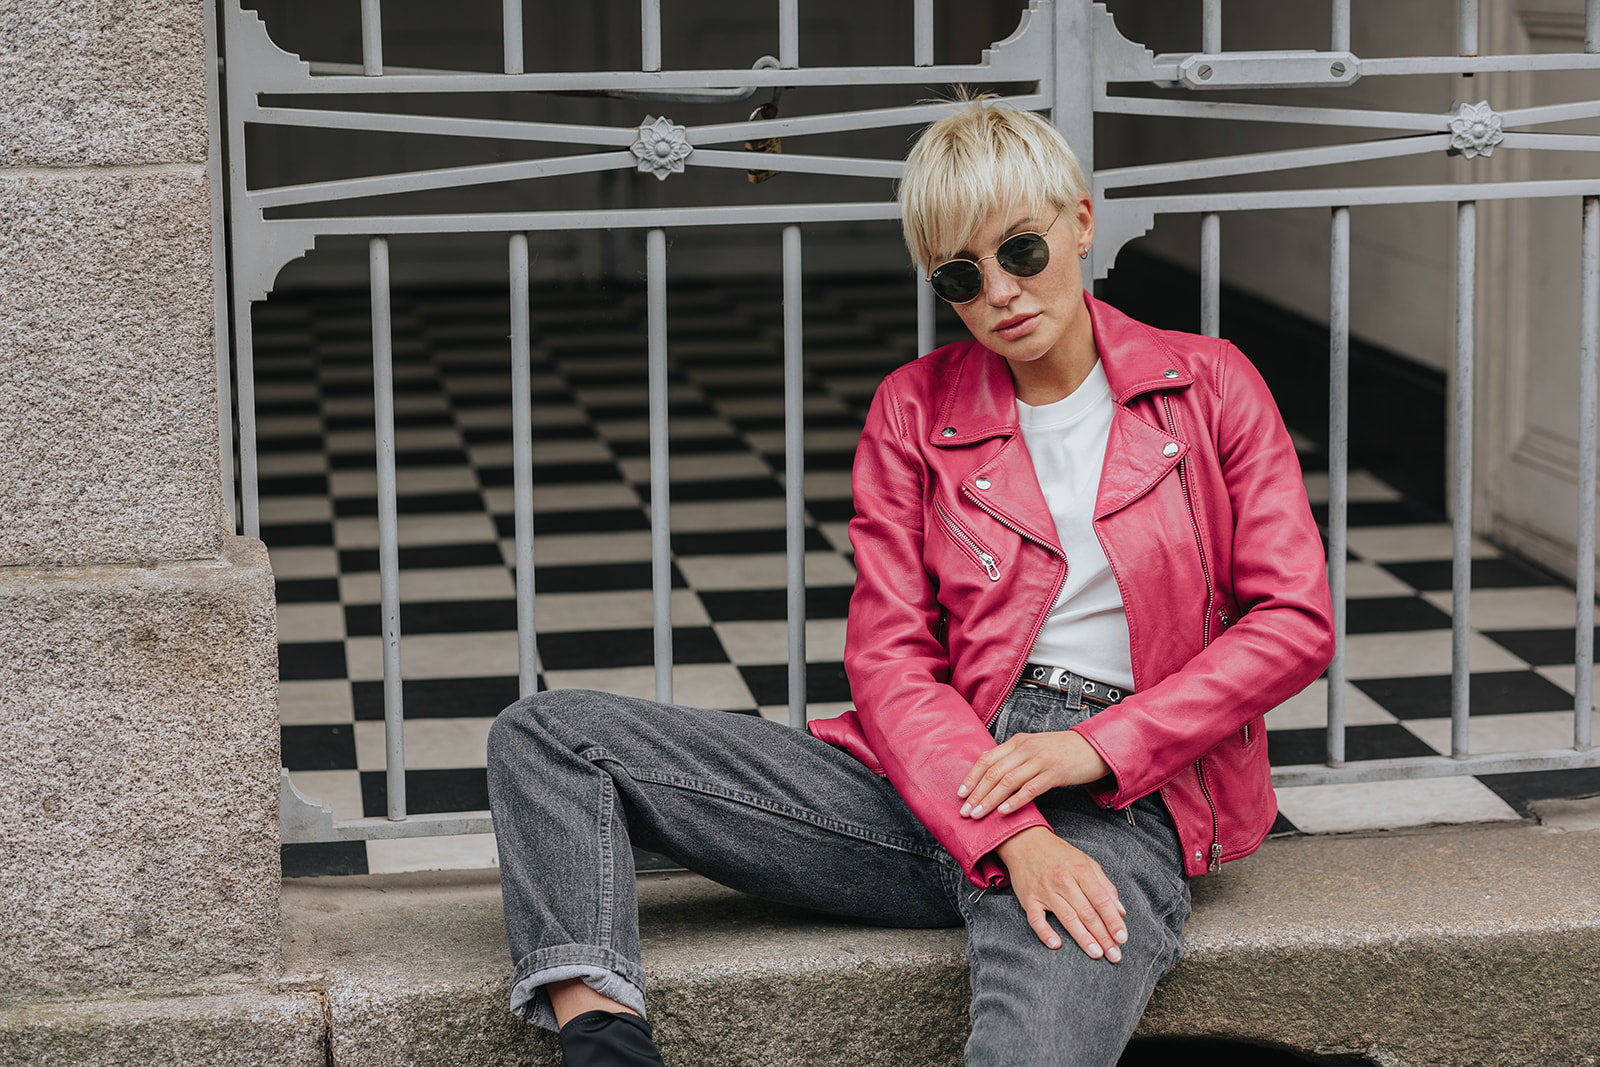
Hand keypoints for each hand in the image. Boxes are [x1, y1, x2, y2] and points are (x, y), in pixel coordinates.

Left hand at [957, 729, 1109, 819]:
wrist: (1093, 747)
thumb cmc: (1063, 752)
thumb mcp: (1034, 750)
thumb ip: (1014, 760)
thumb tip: (991, 778)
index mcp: (1018, 742)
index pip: (987, 759)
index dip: (971, 777)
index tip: (960, 794)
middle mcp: (1026, 748)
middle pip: (994, 772)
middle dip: (976, 793)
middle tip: (965, 811)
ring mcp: (1041, 759)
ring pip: (1008, 781)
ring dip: (990, 800)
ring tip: (979, 814)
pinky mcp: (1055, 772)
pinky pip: (1031, 788)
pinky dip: (1015, 801)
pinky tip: (1005, 811)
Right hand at [995, 826, 1126, 960]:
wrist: (1026, 842)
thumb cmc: (1059, 854)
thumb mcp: (1086, 862)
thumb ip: (1105, 886)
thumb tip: (1120, 910)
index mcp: (1081, 871)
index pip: (1101, 900)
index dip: (1113, 921)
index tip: (1122, 938)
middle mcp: (1064, 882)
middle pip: (1087, 913)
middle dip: (1103, 936)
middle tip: (1114, 954)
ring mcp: (1045, 891)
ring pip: (1067, 918)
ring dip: (1083, 938)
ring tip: (1096, 953)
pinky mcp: (1029, 899)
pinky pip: (1036, 919)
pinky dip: (1045, 932)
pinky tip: (1056, 945)